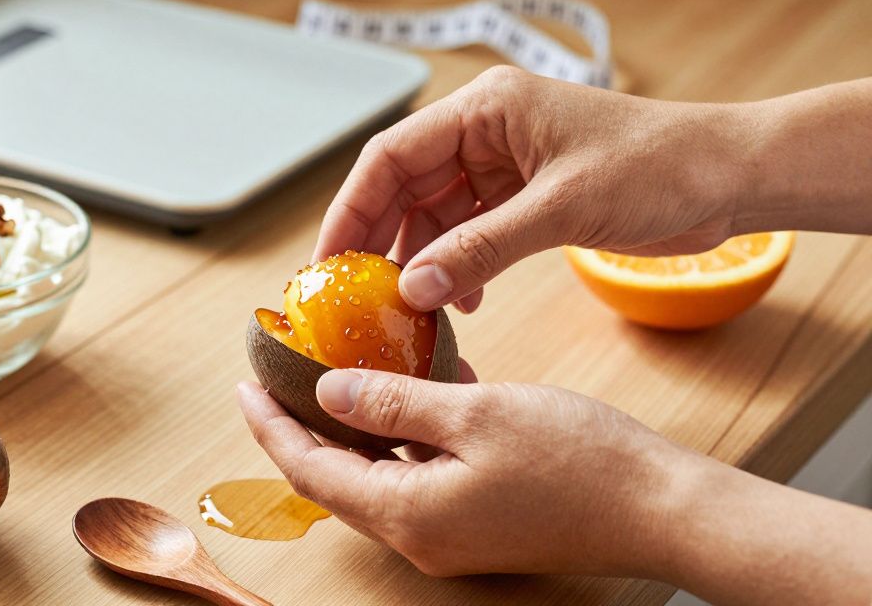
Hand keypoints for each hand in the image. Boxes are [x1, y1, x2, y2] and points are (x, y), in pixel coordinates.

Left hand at [237, 368, 697, 577]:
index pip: (310, 470)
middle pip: (336, 477)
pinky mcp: (478, 521)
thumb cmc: (578, 460)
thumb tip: (328, 392)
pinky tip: (418, 385)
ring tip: (340, 370)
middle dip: (304, 426)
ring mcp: (450, 533)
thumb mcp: (474, 414)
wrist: (660, 508)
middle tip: (282, 376)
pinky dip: (408, 434)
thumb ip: (393, 403)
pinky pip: (421, 475)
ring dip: (358, 425)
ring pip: (379, 473)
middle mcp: (419, 535)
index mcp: (407, 514)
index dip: (272, 426)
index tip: (245, 385)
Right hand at [316, 66, 745, 312]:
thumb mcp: (562, 209)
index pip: (392, 154)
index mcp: (486, 108)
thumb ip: (482, 248)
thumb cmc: (658, 167)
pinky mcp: (525, 196)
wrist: (730, 178)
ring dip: (425, 261)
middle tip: (357, 295)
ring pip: (436, 215)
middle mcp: (485, 130)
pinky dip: (460, 266)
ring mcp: (504, 164)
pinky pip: (471, 232)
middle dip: (382, 240)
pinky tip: (462, 299)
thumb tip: (415, 289)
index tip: (328, 261)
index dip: (352, 207)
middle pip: (405, 186)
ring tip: (415, 308)